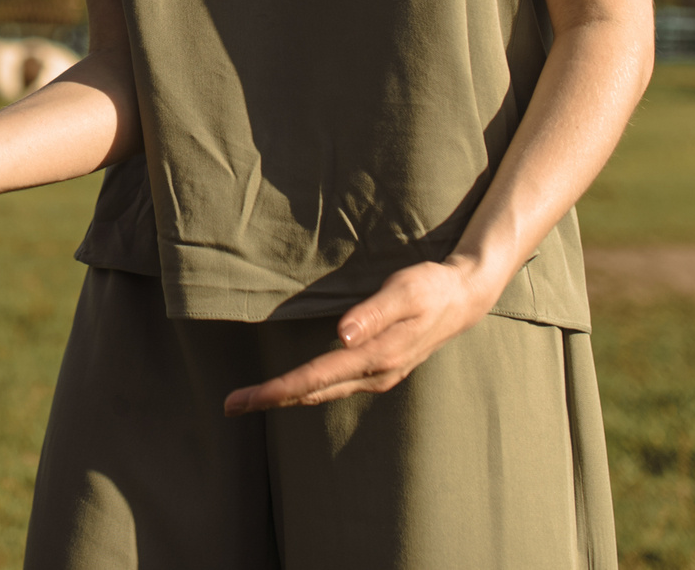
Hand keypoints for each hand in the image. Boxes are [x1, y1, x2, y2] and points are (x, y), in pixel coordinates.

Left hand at [222, 257, 498, 413]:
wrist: (464, 297)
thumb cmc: (430, 287)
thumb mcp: (404, 291)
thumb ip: (372, 313)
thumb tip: (341, 335)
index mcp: (375, 357)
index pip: (315, 378)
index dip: (276, 390)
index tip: (243, 399)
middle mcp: (374, 373)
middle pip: (313, 392)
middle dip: (270, 399)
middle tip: (230, 406)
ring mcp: (378, 375)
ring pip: (323, 392)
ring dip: (288, 396)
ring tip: (252, 398)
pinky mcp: (380, 368)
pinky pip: (336, 385)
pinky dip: (309, 389)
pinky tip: (295, 387)